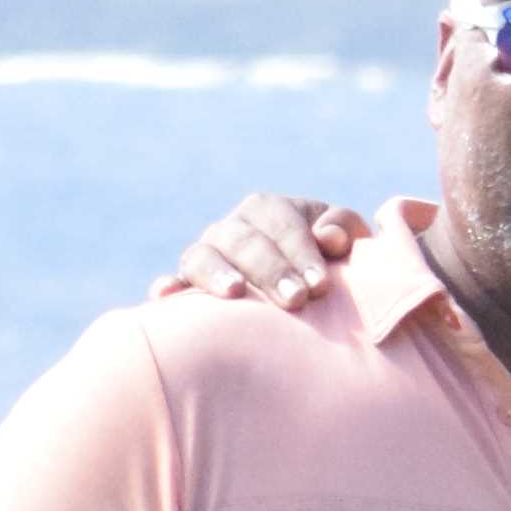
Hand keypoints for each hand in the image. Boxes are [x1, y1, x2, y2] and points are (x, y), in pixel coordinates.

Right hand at [163, 192, 365, 306]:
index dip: (301, 251)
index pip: (280, 222)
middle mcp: (234, 228)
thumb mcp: (347, 242)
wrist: (312, 293)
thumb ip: (344, 230)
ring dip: (216, 272)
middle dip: (270, 269)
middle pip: (243, 240)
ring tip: (234, 292)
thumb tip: (329, 238)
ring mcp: (210, 255)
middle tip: (296, 299)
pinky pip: (177, 283)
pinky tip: (164, 296)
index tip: (321, 285)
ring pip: (202, 255)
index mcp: (271, 210)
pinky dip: (168, 287)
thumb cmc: (333, 264)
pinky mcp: (191, 285)